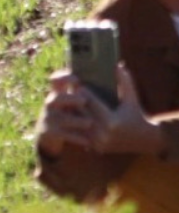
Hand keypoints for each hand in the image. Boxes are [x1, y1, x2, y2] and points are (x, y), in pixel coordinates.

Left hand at [38, 64, 166, 157]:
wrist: (145, 140)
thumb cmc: (138, 116)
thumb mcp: (133, 99)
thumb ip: (126, 82)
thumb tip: (118, 65)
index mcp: (112, 121)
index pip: (90, 102)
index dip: (82, 91)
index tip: (77, 82)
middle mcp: (104, 133)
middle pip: (81, 112)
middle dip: (75, 100)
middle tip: (68, 89)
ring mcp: (99, 142)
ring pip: (78, 123)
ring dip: (72, 112)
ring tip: (67, 100)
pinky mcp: (96, 147)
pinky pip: (80, 133)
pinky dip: (76, 123)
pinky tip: (72, 113)